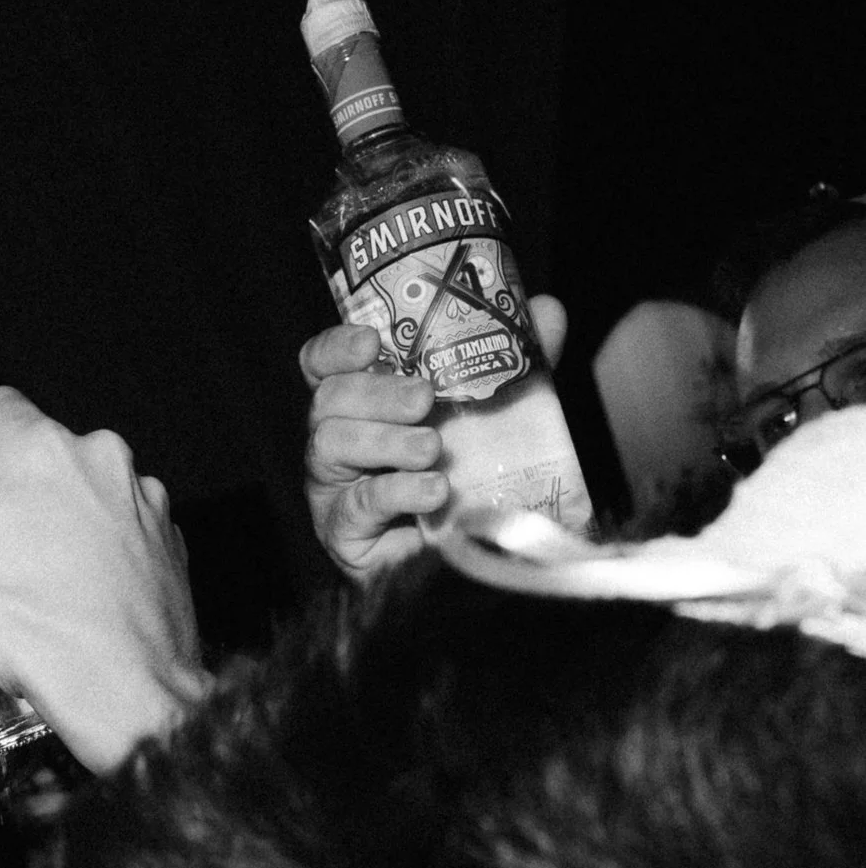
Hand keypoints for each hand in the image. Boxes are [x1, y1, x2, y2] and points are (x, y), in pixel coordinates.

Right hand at [0, 391, 202, 772]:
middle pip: (38, 456)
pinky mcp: (172, 550)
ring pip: (85, 495)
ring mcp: (146, 505)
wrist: (124, 697)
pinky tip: (68, 603)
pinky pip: (123, 537)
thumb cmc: (27, 630)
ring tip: (20, 582)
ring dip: (56, 523)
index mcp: (39, 448)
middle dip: (6, 492)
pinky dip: (98, 559)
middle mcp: (103, 460)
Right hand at [304, 294, 566, 576]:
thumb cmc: (468, 478)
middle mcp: (338, 442)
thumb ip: (514, 363)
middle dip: (375, 393)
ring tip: (432, 449)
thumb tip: (546, 309)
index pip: (322, 365)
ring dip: (384, 440)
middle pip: (326, 401)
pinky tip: (433, 490)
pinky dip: (396, 491)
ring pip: (329, 445)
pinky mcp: (345, 534)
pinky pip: (355, 505)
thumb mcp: (495, 412)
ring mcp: (333, 490)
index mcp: (362, 406)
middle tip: (424, 397)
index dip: (336, 347)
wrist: (474, 558)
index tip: (372, 341)